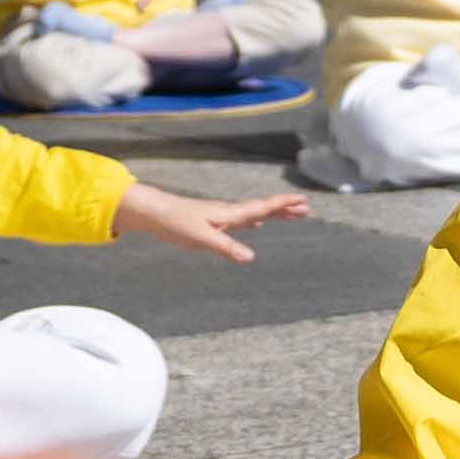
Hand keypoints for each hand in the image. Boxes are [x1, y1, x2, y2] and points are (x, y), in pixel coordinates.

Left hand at [114, 181, 309, 261]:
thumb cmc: (175, 223)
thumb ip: (226, 247)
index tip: (303, 201)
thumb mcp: (201, 238)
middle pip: (263, 209)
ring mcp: (221, 217)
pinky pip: (241, 220)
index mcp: (229, 214)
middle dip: (284, 209)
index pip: (262, 208)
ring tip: (289, 215)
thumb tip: (250, 257)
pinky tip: (255, 224)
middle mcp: (228, 213)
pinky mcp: (212, 222)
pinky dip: (254, 220)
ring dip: (273, 214)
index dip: (283, 205)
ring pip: (254, 214)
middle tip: (306, 209)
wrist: (153, 213)